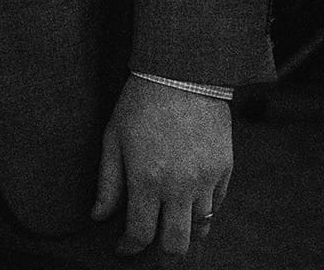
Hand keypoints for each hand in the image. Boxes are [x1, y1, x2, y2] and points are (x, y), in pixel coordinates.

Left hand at [91, 76, 231, 256]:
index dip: (129, 248)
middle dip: (160, 255)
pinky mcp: (224, 169)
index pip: (140, 234)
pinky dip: (202, 212)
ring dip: (184, 233)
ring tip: (170, 226)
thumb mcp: (113, 138)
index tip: (123, 248)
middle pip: (175, 245)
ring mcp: (205, 179)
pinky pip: (215, 206)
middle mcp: (179, 186)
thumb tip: (98, 216)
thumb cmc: (140, 102)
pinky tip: (188, 204)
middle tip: (150, 250)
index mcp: (146, 179)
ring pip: (200, 229)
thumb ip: (108, 182)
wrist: (183, 71)